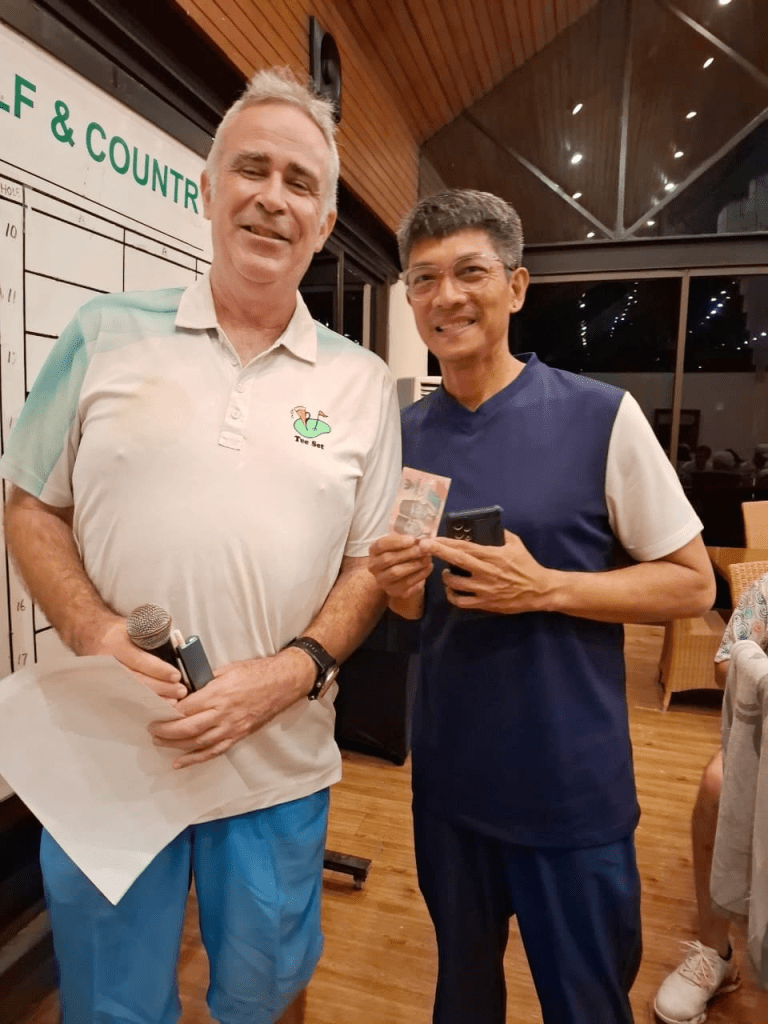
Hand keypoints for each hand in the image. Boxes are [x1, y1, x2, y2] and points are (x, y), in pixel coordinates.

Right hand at [89, 617, 186, 700]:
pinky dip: (142, 703)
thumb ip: (153, 638)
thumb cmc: (118, 631)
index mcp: (116, 642)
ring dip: (153, 698)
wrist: (91, 634)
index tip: (176, 676)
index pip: (139, 660)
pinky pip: (124, 697)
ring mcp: (102, 676)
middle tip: (180, 691)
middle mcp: (107, 661)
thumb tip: (179, 653)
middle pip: (135, 680)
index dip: (159, 670)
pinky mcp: (103, 685)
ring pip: (130, 692)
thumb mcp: (134, 627)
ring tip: (173, 701)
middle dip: (160, 688)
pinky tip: (156, 705)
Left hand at [148, 651, 309, 767]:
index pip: (185, 708)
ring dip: (176, 746)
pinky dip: (195, 759)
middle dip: (166, 731)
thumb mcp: (227, 669)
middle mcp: (223, 714)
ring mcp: (232, 727)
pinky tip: (180, 762)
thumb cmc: (256, 672)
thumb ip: (205, 680)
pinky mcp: (238, 735)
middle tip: (152, 729)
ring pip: (198, 743)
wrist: (283, 683)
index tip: (155, 711)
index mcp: (218, 694)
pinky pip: (214, 751)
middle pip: (188, 728)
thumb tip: (185, 688)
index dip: (167, 712)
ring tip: (160, 742)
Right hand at [368, 532, 432, 599]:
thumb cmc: (401, 554)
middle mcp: (373, 566)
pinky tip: (429, 567)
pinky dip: (419, 574)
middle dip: (408, 553)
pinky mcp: (392, 590)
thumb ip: (408, 540)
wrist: (402, 574)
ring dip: (414, 564)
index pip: (381, 544)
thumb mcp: (401, 544)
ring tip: (427, 558)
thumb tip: (421, 537)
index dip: (397, 542)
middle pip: (388, 559)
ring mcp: (381, 580)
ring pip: (396, 572)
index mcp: (374, 551)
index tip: (413, 539)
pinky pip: (406, 583)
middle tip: (424, 549)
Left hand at [421, 530, 555, 613]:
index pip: (464, 547)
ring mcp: (484, 590)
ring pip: (454, 583)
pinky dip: (452, 595)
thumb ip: (501, 534)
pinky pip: (461, 602)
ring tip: (444, 572)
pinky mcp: (485, 604)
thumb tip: (488, 525)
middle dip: (437, 552)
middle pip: (456, 561)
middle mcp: (486, 572)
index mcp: (493, 555)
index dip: (445, 542)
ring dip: (444, 577)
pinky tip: (452, 590)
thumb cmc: (527, 566)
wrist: (539, 591)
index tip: (431, 538)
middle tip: (422, 547)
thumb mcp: (516, 544)